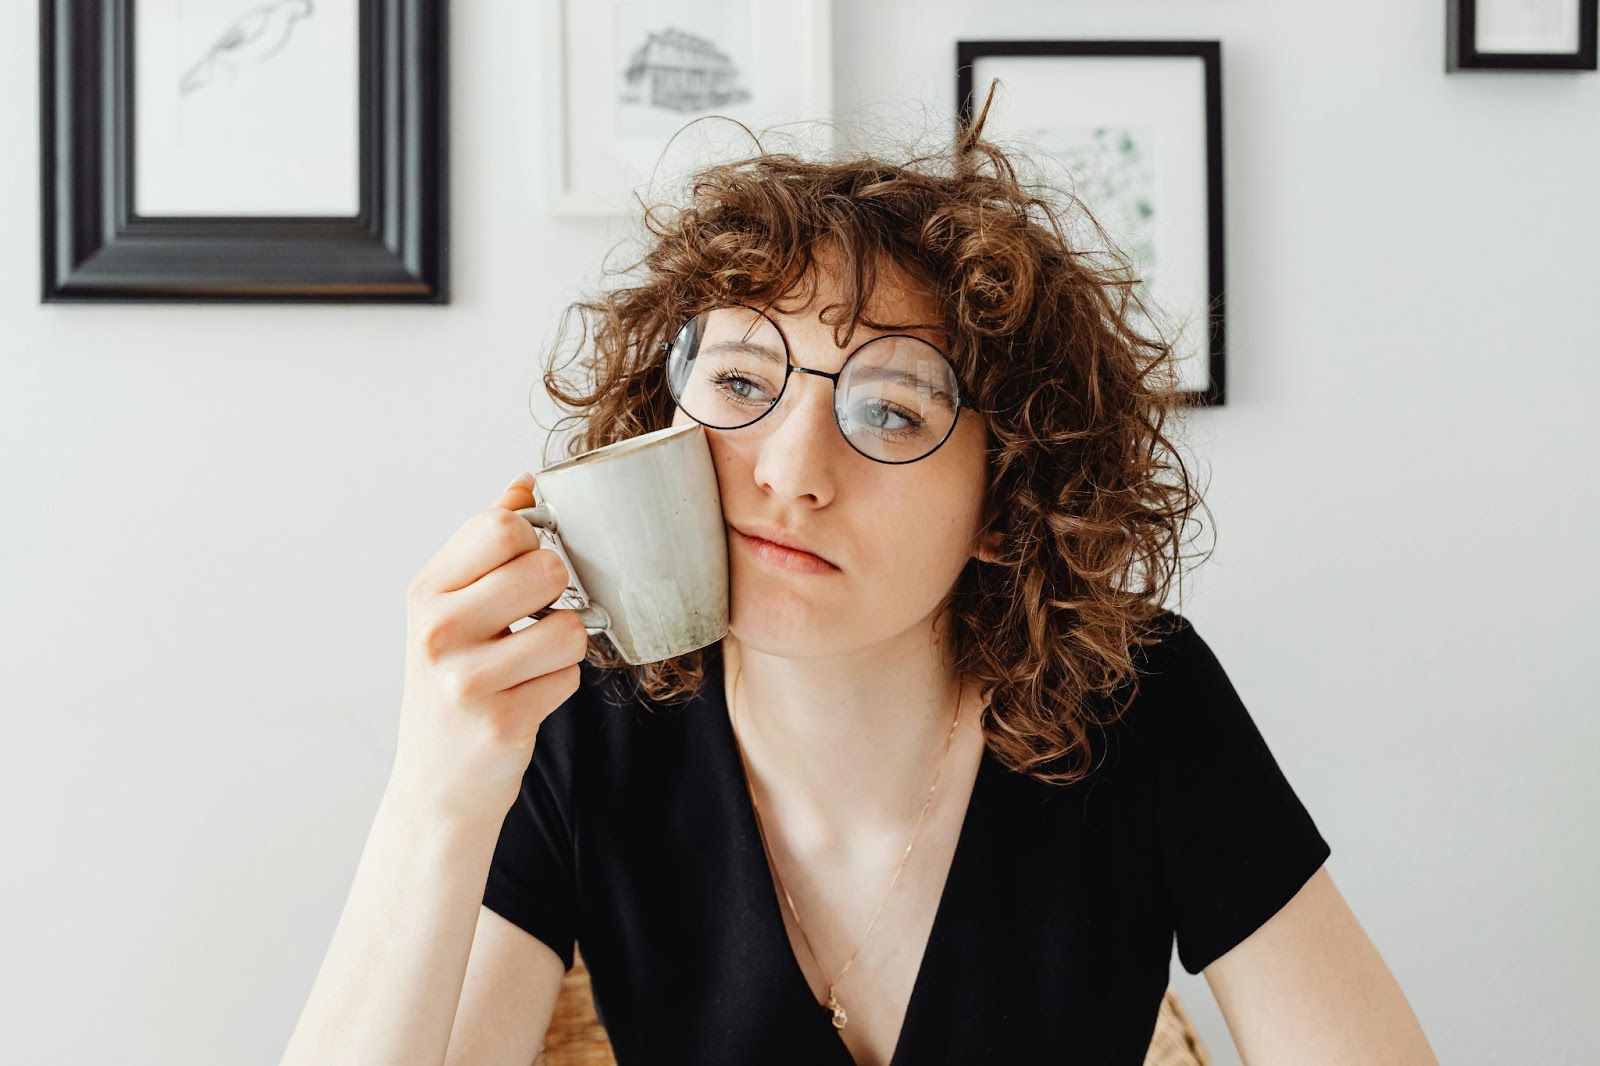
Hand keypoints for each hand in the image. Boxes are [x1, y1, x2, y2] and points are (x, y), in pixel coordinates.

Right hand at [386, 473, 586, 825]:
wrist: (436, 784)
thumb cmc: (452, 681)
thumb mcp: (450, 608)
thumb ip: (485, 543)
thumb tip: (524, 482)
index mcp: (427, 591)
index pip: (502, 526)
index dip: (533, 541)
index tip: (523, 568)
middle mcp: (438, 630)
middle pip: (545, 567)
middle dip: (557, 593)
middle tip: (532, 619)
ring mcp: (468, 679)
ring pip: (569, 627)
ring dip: (565, 645)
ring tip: (531, 662)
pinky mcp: (502, 722)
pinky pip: (570, 678)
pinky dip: (559, 685)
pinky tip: (526, 697)